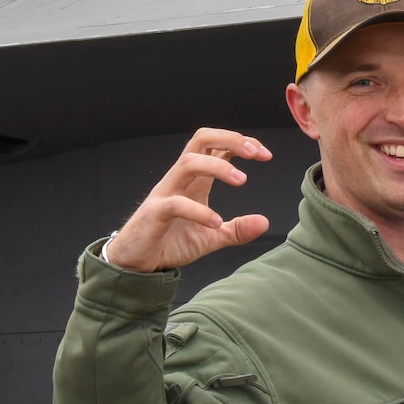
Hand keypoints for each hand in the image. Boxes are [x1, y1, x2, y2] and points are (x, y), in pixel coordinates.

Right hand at [103, 129, 273, 272]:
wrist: (137, 264)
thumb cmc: (170, 243)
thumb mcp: (211, 238)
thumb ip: (236, 229)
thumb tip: (264, 222)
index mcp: (194, 180)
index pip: (217, 146)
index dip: (241, 143)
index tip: (266, 155)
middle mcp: (180, 180)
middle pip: (201, 140)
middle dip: (230, 139)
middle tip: (255, 153)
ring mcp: (165, 194)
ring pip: (188, 163)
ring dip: (218, 167)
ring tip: (241, 181)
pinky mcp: (155, 213)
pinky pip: (176, 204)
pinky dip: (199, 211)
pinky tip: (216, 223)